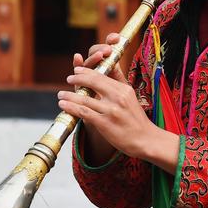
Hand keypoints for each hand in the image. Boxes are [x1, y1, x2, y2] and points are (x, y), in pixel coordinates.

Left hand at [66, 36, 126, 152]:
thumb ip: (119, 83)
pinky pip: (83, 112)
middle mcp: (118, 97)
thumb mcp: (131, 97)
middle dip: (77, 79)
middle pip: (92, 82)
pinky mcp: (105, 123)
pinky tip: (64, 106)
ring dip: (69, 95)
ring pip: (84, 98)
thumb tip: (109, 68)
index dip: (87, 71)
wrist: (146, 140)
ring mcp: (111, 110)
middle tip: (69, 79)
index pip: (102, 75)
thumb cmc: (137, 120)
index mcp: (124, 89)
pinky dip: (71, 107)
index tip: (77, 70)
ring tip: (61, 95)